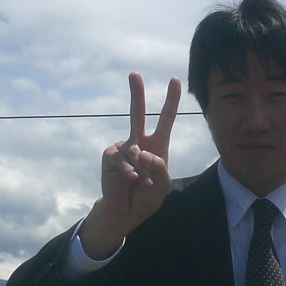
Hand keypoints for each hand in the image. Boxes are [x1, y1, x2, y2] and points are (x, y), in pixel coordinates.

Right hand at [81, 73, 180, 256]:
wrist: (127, 212)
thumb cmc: (147, 197)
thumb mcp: (162, 185)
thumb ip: (159, 168)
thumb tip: (143, 152)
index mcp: (157, 145)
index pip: (165, 119)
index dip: (171, 100)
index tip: (175, 80)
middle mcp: (139, 142)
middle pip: (137, 113)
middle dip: (137, 93)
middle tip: (134, 74)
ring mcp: (123, 147)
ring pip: (135, 150)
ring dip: (142, 169)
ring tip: (142, 182)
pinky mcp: (110, 156)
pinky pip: (122, 158)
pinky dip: (129, 170)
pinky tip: (132, 179)